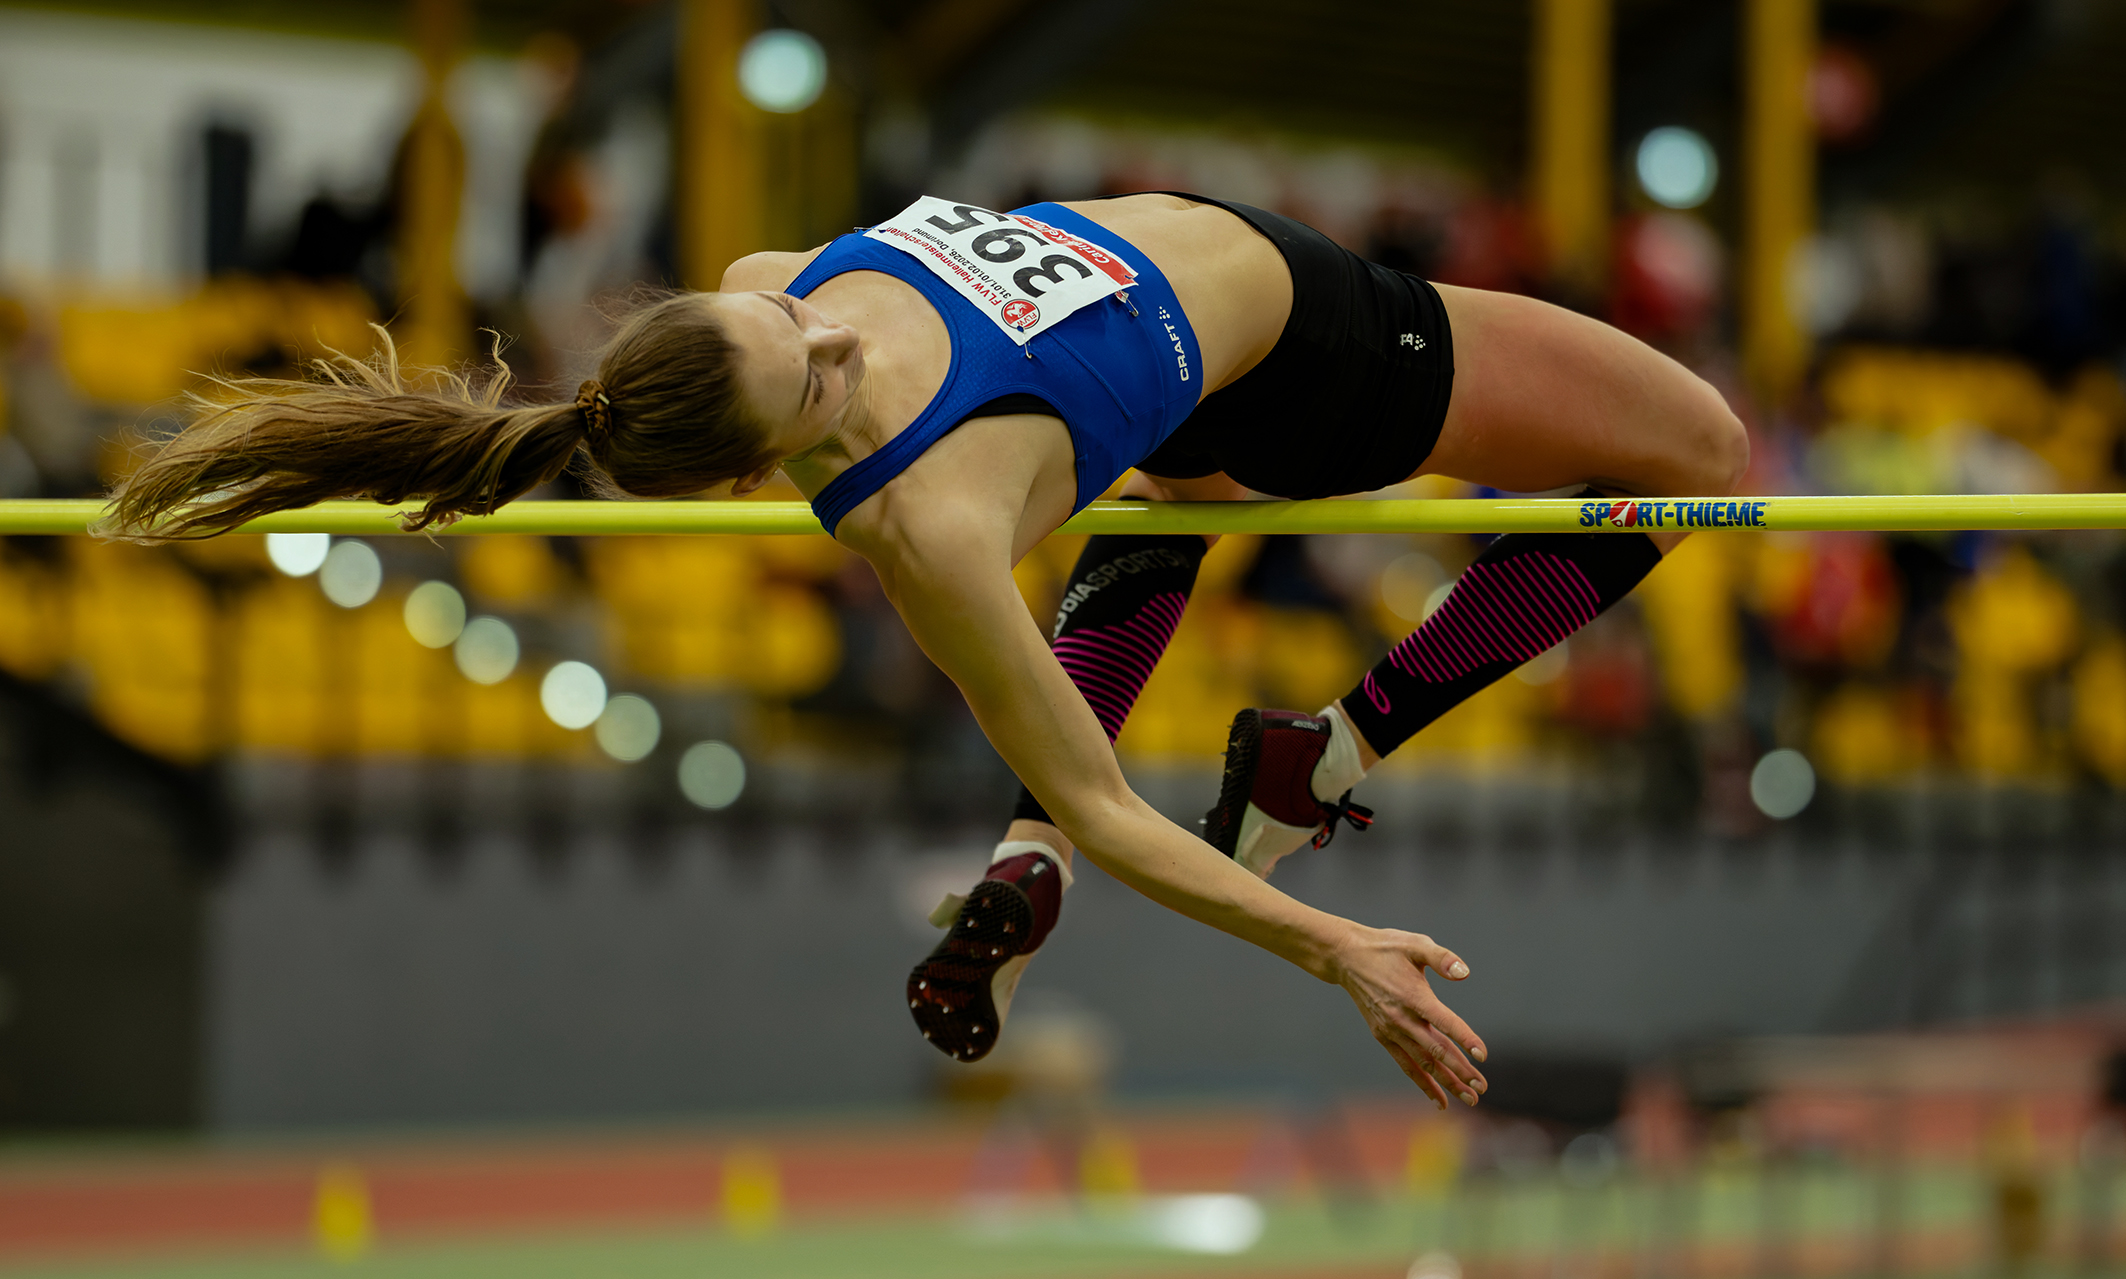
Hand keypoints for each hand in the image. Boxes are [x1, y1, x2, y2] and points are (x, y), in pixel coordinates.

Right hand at [1331, 926, 1487, 1109]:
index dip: (1465, 1039)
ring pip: (1423, 1063)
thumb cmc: (1386, 948)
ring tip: (1470, 1099)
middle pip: (1436, 1050)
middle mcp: (1402, 1019)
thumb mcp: (1415, 943)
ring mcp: (1391, 1031)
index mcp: (1414, 996)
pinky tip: (1440, 1100)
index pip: (1445, 1022)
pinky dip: (1423, 1084)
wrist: (1347, 958)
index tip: (1483, 1055)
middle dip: (1460, 1071)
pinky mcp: (1384, 1037)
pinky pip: (1406, 1065)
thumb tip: (1465, 973)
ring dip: (1447, 1082)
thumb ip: (1442, 958)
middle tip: (1482, 1088)